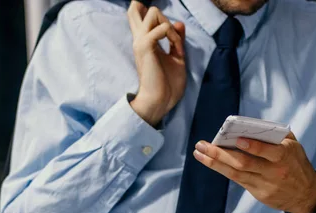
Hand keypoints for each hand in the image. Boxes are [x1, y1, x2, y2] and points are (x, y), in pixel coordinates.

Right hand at [127, 1, 186, 126]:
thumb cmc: (167, 85)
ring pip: (153, 12)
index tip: (169, 33)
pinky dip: (174, 36)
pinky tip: (177, 51)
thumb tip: (179, 22)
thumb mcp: (176, 58)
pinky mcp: (145, 46)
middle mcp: (139, 39)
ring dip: (170, 26)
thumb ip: (176, 40)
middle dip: (162, 16)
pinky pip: (163, 28)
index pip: (136, 15)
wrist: (161, 101)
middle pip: (137, 8)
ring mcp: (141, 42)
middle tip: (172, 38)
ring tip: (176, 45)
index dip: (151, 14)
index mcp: (144, 41)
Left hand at [193, 134, 315, 212]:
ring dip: (214, 163)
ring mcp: (265, 184)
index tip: (237, 139)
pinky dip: (222, 169)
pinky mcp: (259, 194)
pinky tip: (210, 161)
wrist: (305, 194)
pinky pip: (238, 180)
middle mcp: (274, 171)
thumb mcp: (293, 145)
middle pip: (243, 163)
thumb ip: (275, 134)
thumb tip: (248, 125)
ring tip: (199, 153)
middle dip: (220, 154)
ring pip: (235, 173)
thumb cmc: (295, 162)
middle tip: (202, 145)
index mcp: (285, 156)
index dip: (253, 146)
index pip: (268, 151)